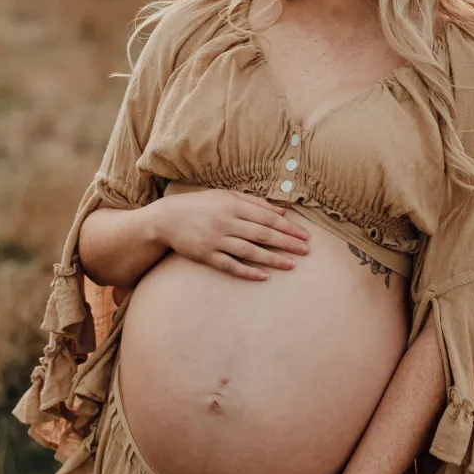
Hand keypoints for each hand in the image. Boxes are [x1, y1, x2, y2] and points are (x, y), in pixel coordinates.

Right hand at [150, 189, 309, 281]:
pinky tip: (264, 276)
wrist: (166, 219)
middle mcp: (225, 222)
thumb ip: (254, 202)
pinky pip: (230, 265)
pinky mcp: (206, 256)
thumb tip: (283, 210)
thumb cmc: (200, 205)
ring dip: (272, 259)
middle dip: (287, 243)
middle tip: (306, 251)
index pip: (267, 217)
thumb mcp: (225, 196)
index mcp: (232, 205)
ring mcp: (215, 240)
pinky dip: (248, 271)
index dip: (288, 227)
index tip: (305, 236)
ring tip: (292, 265)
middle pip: (262, 234)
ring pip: (250, 251)